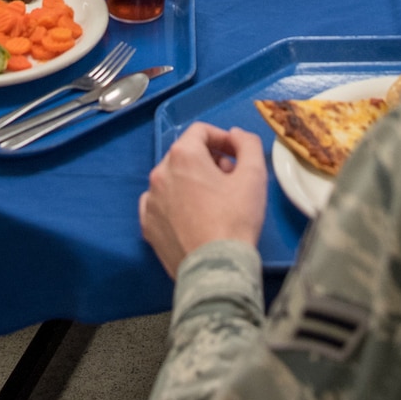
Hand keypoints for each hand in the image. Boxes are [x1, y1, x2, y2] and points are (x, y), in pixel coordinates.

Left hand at [138, 123, 266, 276]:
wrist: (216, 268)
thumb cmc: (236, 218)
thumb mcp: (254, 175)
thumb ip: (247, 144)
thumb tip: (235, 134)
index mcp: (183, 156)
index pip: (200, 131)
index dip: (222, 138)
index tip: (237, 155)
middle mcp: (159, 173)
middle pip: (185, 154)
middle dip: (209, 160)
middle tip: (230, 179)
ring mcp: (150, 200)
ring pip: (172, 179)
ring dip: (192, 181)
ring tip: (213, 201)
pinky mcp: (147, 226)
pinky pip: (160, 204)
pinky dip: (175, 203)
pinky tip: (192, 217)